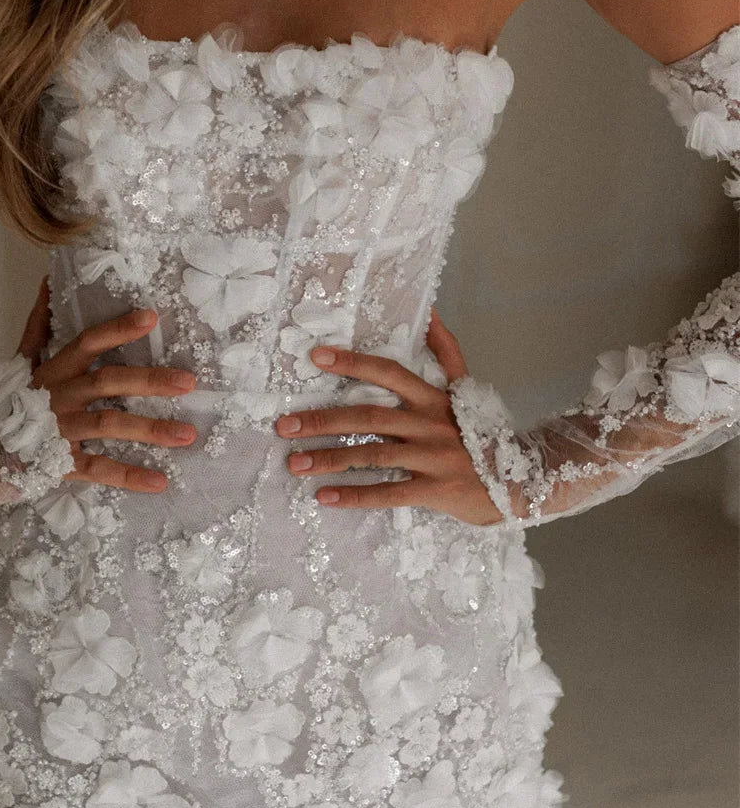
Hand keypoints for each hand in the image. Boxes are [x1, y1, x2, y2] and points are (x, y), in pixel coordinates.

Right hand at [16, 279, 196, 492]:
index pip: (88, 342)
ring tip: (187, 434)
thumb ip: (39, 324)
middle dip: (149, 380)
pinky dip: (129, 477)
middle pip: (107, 382)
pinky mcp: (60, 463)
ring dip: (150, 429)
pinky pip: (98, 469)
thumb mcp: (21, 360)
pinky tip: (159, 482)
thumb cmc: (9, 402)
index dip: (118, 328)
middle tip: (188, 381)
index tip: (152, 317)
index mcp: (54, 370)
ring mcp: (60, 430)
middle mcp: (59, 396)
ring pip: (109, 425)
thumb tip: (47, 280)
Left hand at [273, 305, 504, 525]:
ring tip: (293, 464)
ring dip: (329, 459)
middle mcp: (428, 424)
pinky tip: (324, 497)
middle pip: (367, 418)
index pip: (388, 372)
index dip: (352, 362)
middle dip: (322, 421)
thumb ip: (446, 350)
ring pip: (371, 456)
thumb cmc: (484, 431)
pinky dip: (355, 496)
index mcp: (433, 397)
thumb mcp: (467, 387)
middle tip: (283, 426)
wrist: (525, 476)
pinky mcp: (434, 491)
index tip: (314, 357)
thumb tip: (430, 310)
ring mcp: (431, 458)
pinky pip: (387, 494)